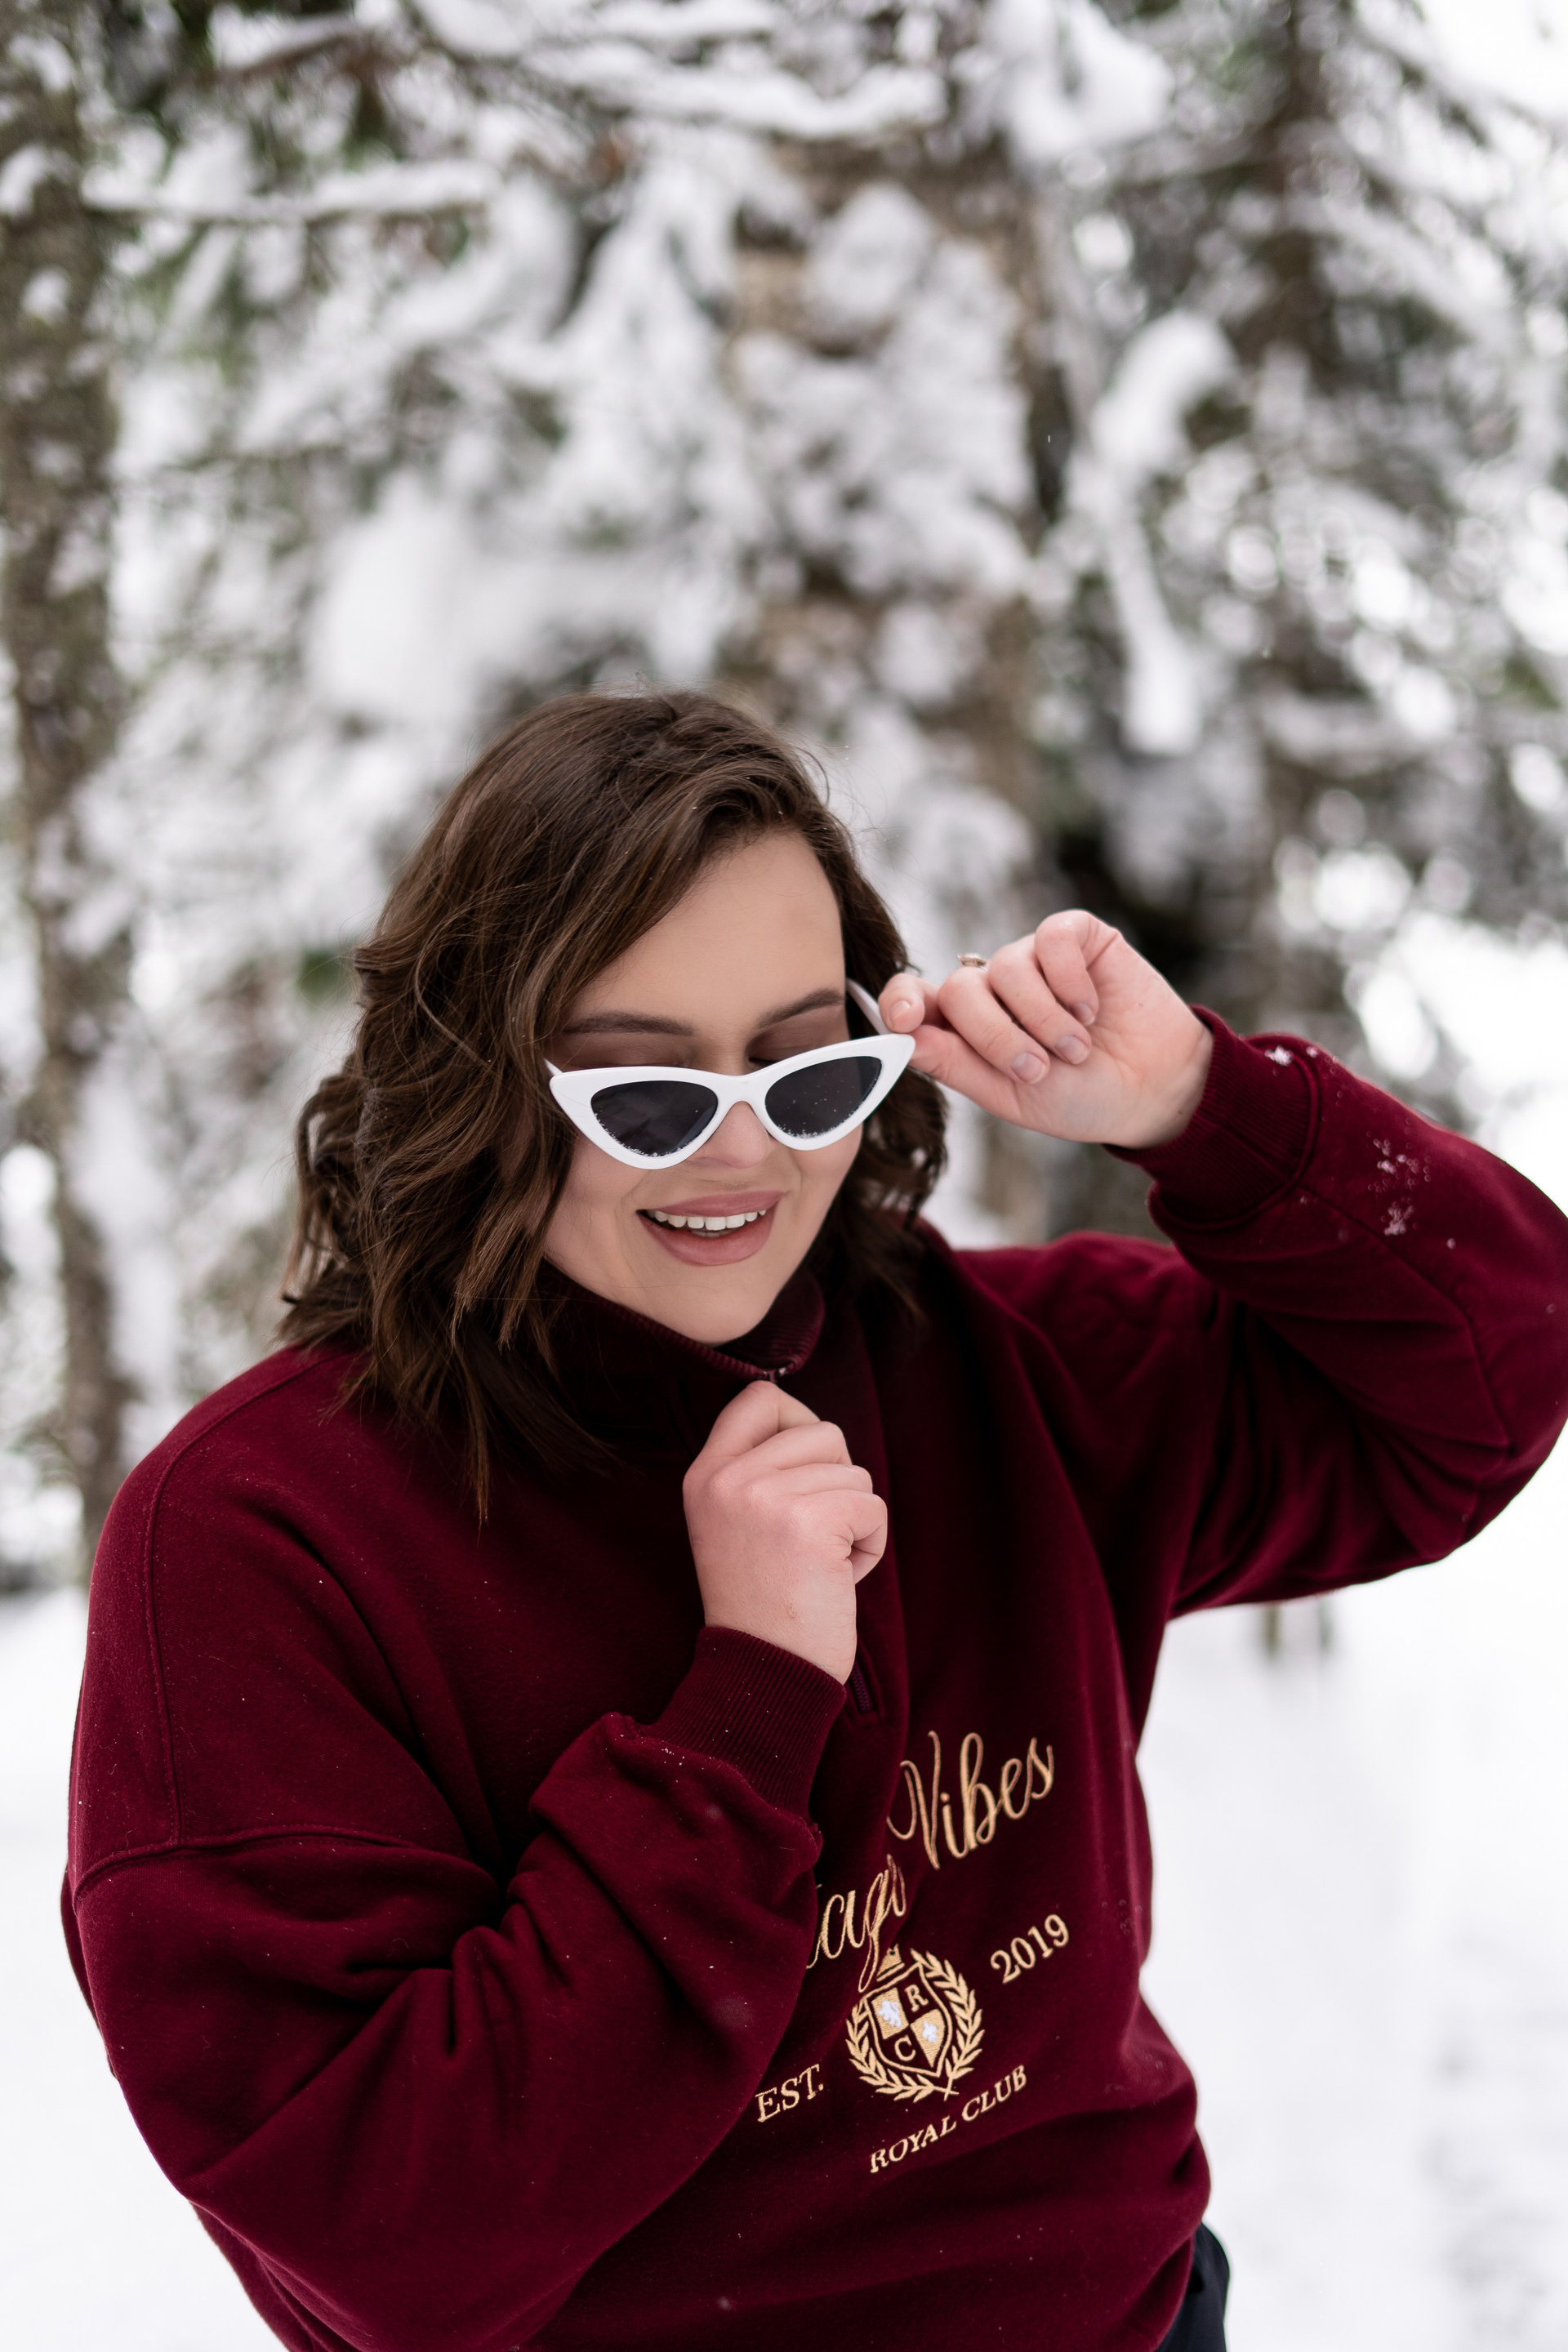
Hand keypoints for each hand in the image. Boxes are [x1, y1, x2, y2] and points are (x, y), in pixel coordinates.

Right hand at [682, 1383, 885, 1682]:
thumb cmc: (764, 1605)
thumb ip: (761, 1473)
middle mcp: (727, 1478)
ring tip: (823, 1564)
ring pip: (854, 1470)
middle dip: (837, 1481)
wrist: (764, 1674)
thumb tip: (821, 1434)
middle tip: (815, 1536)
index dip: (799, 1421)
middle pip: (822, 1431)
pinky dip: (872, 1544)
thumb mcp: (735, 1524)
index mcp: (704, 1475)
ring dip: (855, 1519)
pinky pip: (873, 1505)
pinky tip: (840, 1578)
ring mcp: (764, 1496)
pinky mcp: (808, 1520)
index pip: (759, 1397)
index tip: (807, 1471)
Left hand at [879, 910, 1211, 1149]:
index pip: (914, 999)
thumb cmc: (1080, 1096)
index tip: (899, 1019)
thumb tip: (904, 1038)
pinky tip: (1092, 1009)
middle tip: (1038, 1069)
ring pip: (1006, 968)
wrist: (1153, 1089)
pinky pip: (1051, 940)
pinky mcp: (1075, 936)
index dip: (898, 1001)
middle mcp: (993, 987)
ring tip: (1077, 1049)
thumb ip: (957, 1065)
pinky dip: (1070, 982)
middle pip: (960, 989)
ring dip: (1043, 1020)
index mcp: (967, 1028)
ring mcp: (1033, 958)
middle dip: (995, 1037)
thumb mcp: (1011, 1096)